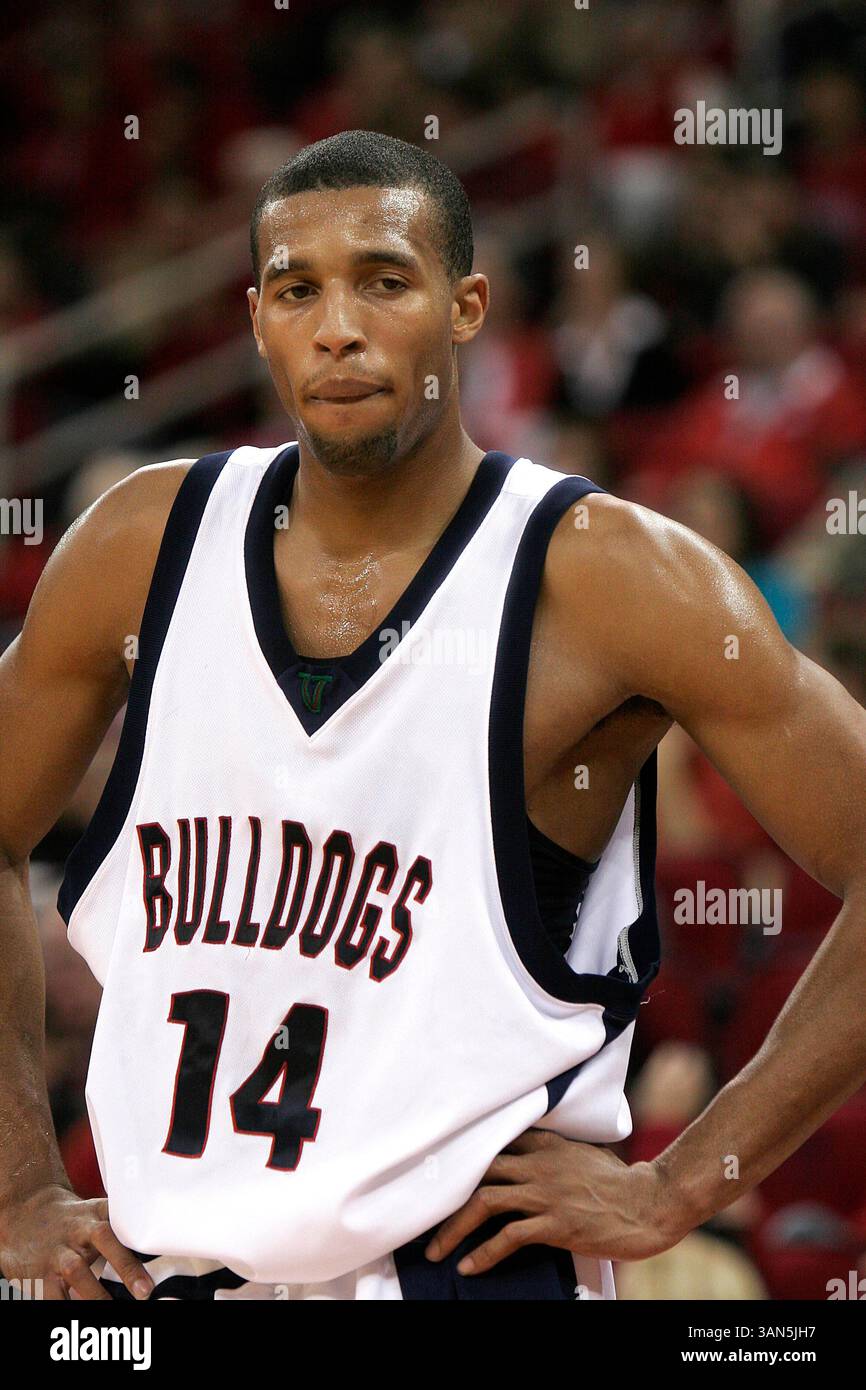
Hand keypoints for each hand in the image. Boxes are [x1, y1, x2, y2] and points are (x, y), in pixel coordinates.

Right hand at [0, 1184, 152, 1299]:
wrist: (27, 1211)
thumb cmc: (74, 1221)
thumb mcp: (96, 1215)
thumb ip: (123, 1230)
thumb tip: (158, 1247)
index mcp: (99, 1213)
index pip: (124, 1216)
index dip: (142, 1228)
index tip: (161, 1244)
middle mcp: (81, 1229)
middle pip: (105, 1239)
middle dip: (126, 1265)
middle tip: (145, 1290)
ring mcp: (60, 1250)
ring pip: (76, 1270)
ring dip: (95, 1292)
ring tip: (111, 1308)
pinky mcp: (41, 1273)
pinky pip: (53, 1293)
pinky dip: (65, 1304)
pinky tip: (78, 1310)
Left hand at [425, 1129, 686, 1274]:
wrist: (647, 1204)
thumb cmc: (616, 1181)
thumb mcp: (579, 1153)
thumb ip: (549, 1151)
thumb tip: (523, 1155)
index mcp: (544, 1144)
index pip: (491, 1145)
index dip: (460, 1162)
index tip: (437, 1179)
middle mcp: (539, 1164)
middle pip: (478, 1172)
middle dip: (446, 1196)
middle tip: (424, 1218)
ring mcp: (546, 1193)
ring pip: (484, 1202)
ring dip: (453, 1228)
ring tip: (436, 1251)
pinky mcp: (556, 1223)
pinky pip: (509, 1237)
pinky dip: (483, 1254)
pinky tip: (469, 1267)